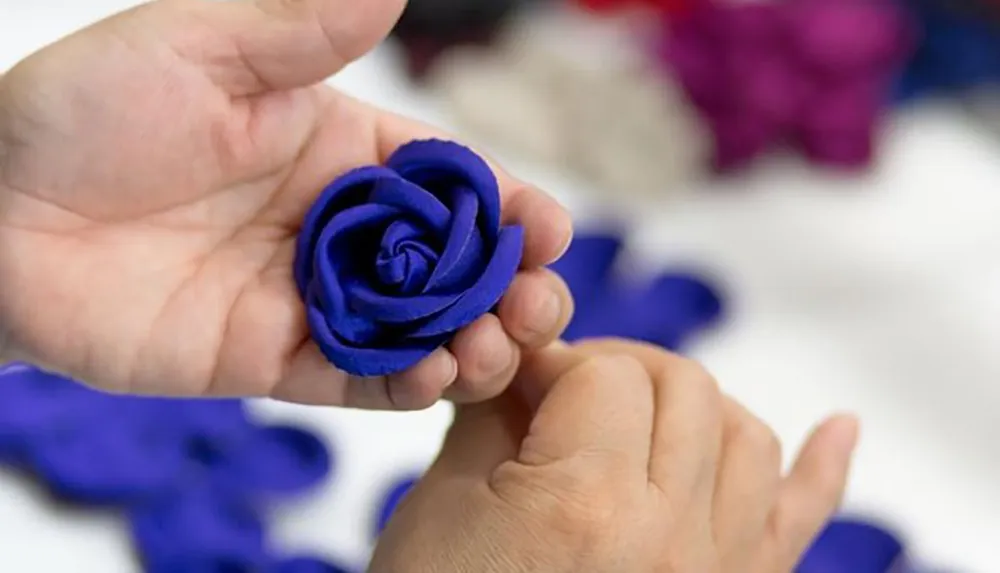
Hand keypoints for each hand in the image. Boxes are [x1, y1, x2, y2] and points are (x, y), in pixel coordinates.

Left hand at [0, 0, 571, 406]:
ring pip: (421, 330)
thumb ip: (301, 29)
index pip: (447, 184)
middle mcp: (337, 228)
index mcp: (338, 149)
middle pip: (452, 267)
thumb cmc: (86, 113)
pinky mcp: (273, 359)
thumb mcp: (200, 47)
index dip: (506, 206)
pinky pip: (358, 380)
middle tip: (539, 302)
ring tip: (497, 344)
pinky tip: (437, 377)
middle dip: (510, 286)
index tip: (549, 230)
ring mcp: (310, 298)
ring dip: (475, 342)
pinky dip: (408, 387)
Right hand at [370, 339, 858, 572]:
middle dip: (620, 371)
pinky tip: (838, 430)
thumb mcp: (442, 506)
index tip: (523, 378)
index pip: (605, 372)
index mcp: (587, 504)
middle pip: (684, 389)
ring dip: (695, 406)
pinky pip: (799, 521)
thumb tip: (527, 359)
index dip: (556, 360)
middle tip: (566, 390)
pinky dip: (821, 468)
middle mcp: (670, 538)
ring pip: (746, 437)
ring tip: (638, 413)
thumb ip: (493, 413)